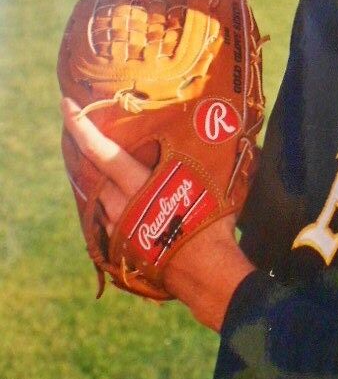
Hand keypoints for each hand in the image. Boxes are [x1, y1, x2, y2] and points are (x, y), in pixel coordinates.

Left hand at [61, 98, 254, 330]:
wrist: (203, 274)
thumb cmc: (209, 223)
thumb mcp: (209, 181)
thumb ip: (205, 156)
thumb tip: (230, 126)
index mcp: (137, 185)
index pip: (100, 151)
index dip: (81, 127)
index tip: (65, 104)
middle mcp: (119, 205)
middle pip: (89, 171)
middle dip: (81, 148)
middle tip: (77, 127)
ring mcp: (116, 228)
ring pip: (95, 196)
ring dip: (94, 178)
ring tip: (97, 162)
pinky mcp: (118, 246)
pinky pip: (103, 218)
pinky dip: (105, 204)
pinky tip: (115, 200)